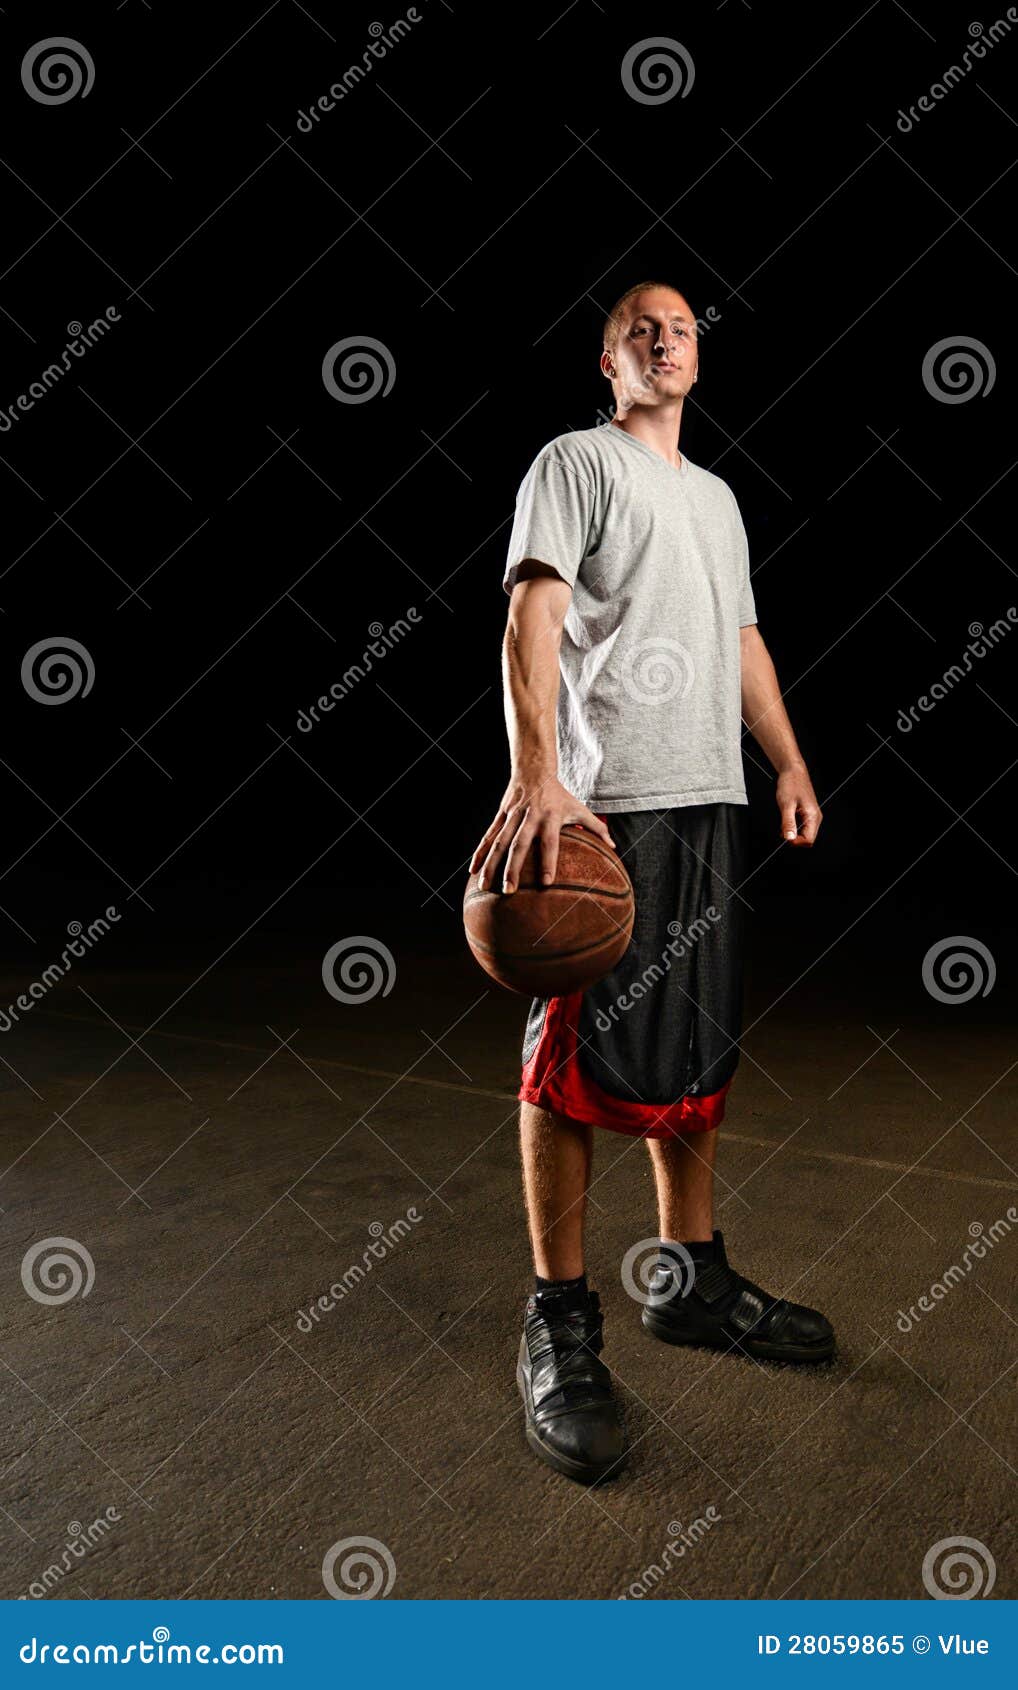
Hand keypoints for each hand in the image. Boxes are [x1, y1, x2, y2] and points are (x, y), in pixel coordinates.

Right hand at [469, 774, 616, 892]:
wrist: (534, 769)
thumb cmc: (559, 794)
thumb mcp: (579, 808)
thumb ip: (596, 828)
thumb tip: (614, 847)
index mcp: (550, 818)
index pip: (550, 843)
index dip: (549, 862)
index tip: (547, 882)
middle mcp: (529, 817)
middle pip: (519, 845)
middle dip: (512, 868)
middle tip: (509, 890)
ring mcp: (512, 816)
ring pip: (498, 842)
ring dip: (491, 864)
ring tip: (485, 885)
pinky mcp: (500, 815)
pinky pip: (488, 836)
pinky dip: (479, 853)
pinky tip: (472, 870)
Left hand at [776, 763, 821, 845]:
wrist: (793, 771)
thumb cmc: (791, 783)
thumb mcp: (786, 805)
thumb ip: (788, 823)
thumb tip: (789, 838)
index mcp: (813, 816)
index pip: (809, 840)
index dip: (796, 842)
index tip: (785, 837)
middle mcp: (815, 817)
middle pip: (807, 838)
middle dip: (794, 838)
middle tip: (783, 830)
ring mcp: (812, 815)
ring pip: (804, 833)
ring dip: (793, 832)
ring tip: (784, 822)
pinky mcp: (807, 813)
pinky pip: (801, 826)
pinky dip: (793, 826)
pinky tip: (786, 819)